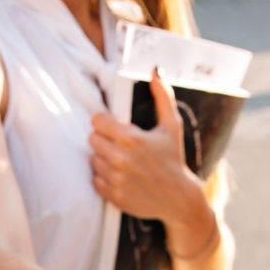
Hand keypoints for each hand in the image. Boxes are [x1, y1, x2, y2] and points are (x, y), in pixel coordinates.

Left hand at [89, 69, 214, 256]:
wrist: (178, 198)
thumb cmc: (174, 159)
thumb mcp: (172, 126)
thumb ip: (163, 97)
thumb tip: (156, 71)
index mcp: (131, 138)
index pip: (97, 121)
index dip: (105, 122)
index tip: (114, 127)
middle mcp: (120, 159)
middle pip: (92, 139)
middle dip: (104, 140)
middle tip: (119, 145)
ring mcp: (116, 178)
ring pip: (93, 159)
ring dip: (104, 158)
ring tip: (121, 161)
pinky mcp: (113, 195)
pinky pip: (95, 179)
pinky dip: (104, 177)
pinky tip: (120, 176)